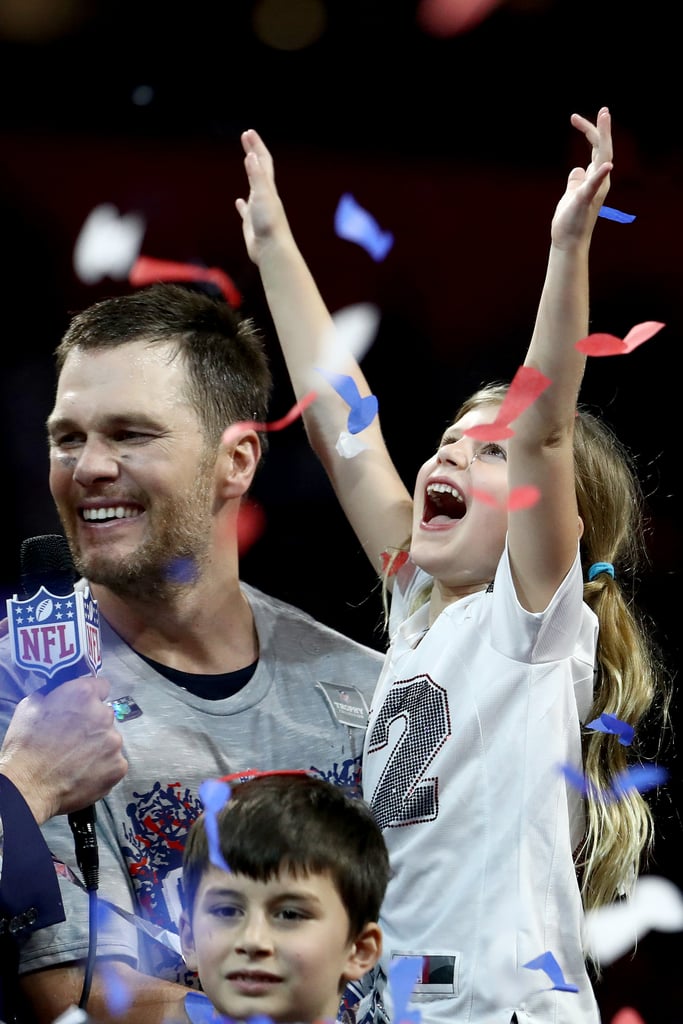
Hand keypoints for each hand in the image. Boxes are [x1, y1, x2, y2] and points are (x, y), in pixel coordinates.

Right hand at [0, 675, 126, 823]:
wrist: (28, 787)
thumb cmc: (25, 747)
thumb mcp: (31, 706)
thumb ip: (54, 694)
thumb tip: (62, 694)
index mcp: (83, 695)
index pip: (101, 686)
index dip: (91, 696)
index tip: (83, 707)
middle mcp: (104, 715)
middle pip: (105, 715)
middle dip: (92, 724)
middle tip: (73, 739)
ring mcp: (114, 741)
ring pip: (110, 739)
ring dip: (98, 746)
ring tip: (76, 760)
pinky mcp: (118, 766)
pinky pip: (114, 762)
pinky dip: (103, 767)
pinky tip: (84, 773)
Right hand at [235, 128, 291, 263]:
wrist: (272, 250)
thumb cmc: (269, 223)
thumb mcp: (262, 195)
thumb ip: (256, 176)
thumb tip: (251, 155)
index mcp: (268, 188)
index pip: (263, 161)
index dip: (256, 146)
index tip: (248, 133)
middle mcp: (265, 196)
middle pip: (259, 169)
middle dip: (253, 152)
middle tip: (246, 138)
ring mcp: (259, 210)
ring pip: (254, 188)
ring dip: (250, 174)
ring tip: (246, 164)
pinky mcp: (252, 224)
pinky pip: (246, 211)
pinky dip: (242, 204)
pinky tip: (239, 202)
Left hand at [551, 106, 612, 248]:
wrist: (567, 240)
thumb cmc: (569, 218)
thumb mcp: (572, 193)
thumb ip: (576, 180)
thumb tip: (577, 168)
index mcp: (595, 178)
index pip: (596, 149)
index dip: (590, 132)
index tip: (575, 118)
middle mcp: (599, 181)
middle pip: (603, 150)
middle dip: (603, 129)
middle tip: (604, 110)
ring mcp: (594, 190)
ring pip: (602, 160)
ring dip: (604, 140)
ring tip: (604, 119)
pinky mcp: (585, 200)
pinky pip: (595, 186)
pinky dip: (600, 175)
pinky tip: (607, 166)